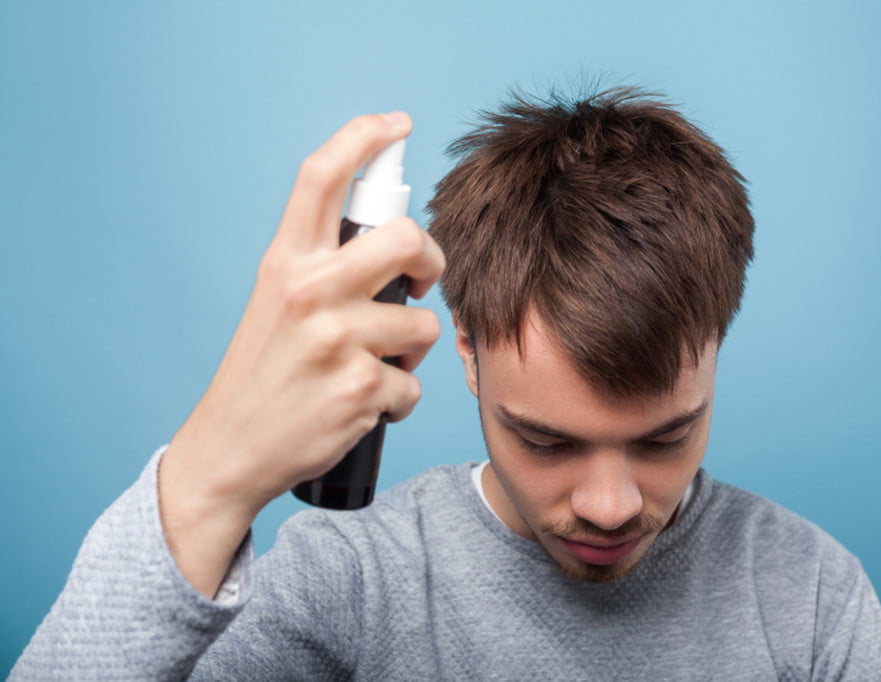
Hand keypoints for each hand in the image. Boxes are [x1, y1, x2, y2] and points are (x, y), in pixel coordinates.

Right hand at [158, 113, 445, 595]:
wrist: (229, 450)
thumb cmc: (263, 373)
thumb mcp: (276, 302)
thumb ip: (322, 266)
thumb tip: (393, 241)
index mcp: (285, 263)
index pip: (321, 176)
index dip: (363, 137)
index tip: (396, 124)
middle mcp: (308, 291)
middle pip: (406, 239)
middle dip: (431, 260)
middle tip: (422, 281)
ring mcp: (334, 340)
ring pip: (423, 326)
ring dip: (411, 352)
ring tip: (373, 368)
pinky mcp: (359, 390)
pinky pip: (412, 385)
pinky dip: (398, 401)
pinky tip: (364, 408)